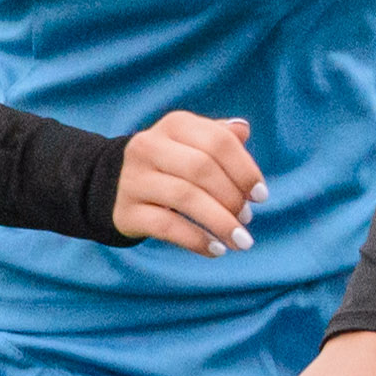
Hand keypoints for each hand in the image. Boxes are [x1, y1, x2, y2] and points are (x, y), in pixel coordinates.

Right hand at [110, 111, 259, 254]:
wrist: (114, 184)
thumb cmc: (171, 163)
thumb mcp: (193, 143)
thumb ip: (221, 137)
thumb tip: (243, 130)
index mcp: (175, 125)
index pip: (218, 141)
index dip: (245, 170)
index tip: (261, 195)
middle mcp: (149, 146)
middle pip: (202, 168)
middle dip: (232, 197)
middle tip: (246, 218)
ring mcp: (134, 178)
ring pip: (185, 197)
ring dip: (220, 222)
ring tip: (240, 240)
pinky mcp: (127, 211)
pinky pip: (167, 226)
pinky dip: (197, 240)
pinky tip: (216, 250)